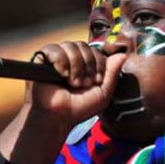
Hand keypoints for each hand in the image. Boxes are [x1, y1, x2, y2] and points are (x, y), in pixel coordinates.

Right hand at [0, 42, 125, 163]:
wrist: (57, 117)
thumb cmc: (78, 108)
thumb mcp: (102, 94)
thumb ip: (112, 74)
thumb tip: (123, 54)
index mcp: (86, 65)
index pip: (96, 51)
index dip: (99, 63)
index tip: (96, 81)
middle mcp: (72, 58)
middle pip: (84, 46)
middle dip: (87, 65)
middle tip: (83, 83)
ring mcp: (57, 57)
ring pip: (70, 46)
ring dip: (75, 65)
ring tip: (72, 82)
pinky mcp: (42, 59)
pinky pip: (53, 49)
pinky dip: (60, 60)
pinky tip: (62, 74)